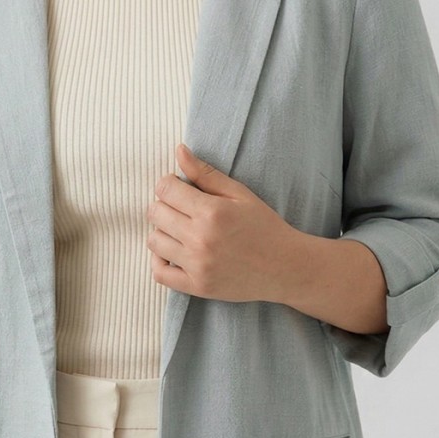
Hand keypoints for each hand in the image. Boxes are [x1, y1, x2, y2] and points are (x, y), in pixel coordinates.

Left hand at [146, 143, 295, 303]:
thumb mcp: (239, 193)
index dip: (168, 184)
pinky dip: (160, 262)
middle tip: (182, 209)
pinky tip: (173, 253)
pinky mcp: (196, 287)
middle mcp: (200, 238)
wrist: (285, 267)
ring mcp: (197, 265)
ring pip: (153, 241)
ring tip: (180, 230)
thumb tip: (179, 150)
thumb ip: (205, 173)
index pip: (165, 189)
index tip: (179, 188)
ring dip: (162, 232)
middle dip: (164, 205)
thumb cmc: (264, 226)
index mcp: (212, 211)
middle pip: (155, 213)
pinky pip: (159, 273)